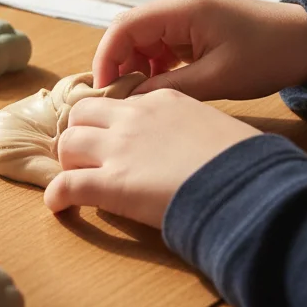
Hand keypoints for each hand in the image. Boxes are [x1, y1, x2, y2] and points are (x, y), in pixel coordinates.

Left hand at [44, 89, 259, 227]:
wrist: (248, 183)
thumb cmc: (246, 160)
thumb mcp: (217, 127)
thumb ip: (194, 129)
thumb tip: (196, 147)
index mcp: (162, 100)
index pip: (120, 102)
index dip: (111, 122)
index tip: (113, 138)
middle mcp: (134, 117)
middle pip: (82, 114)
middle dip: (80, 134)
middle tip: (88, 158)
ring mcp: (120, 149)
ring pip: (68, 144)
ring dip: (68, 162)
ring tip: (76, 179)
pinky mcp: (112, 183)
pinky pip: (67, 185)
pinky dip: (57, 195)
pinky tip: (59, 206)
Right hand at [94, 0, 306, 100]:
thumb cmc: (268, 56)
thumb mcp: (216, 79)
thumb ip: (169, 88)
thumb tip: (130, 102)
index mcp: (183, 9)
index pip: (124, 27)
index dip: (106, 59)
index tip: (103, 91)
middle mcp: (179, 4)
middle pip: (129, 31)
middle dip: (118, 65)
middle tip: (117, 100)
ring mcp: (186, 14)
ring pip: (143, 39)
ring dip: (137, 67)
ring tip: (140, 98)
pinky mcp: (194, 26)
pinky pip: (161, 44)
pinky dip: (154, 65)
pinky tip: (160, 88)